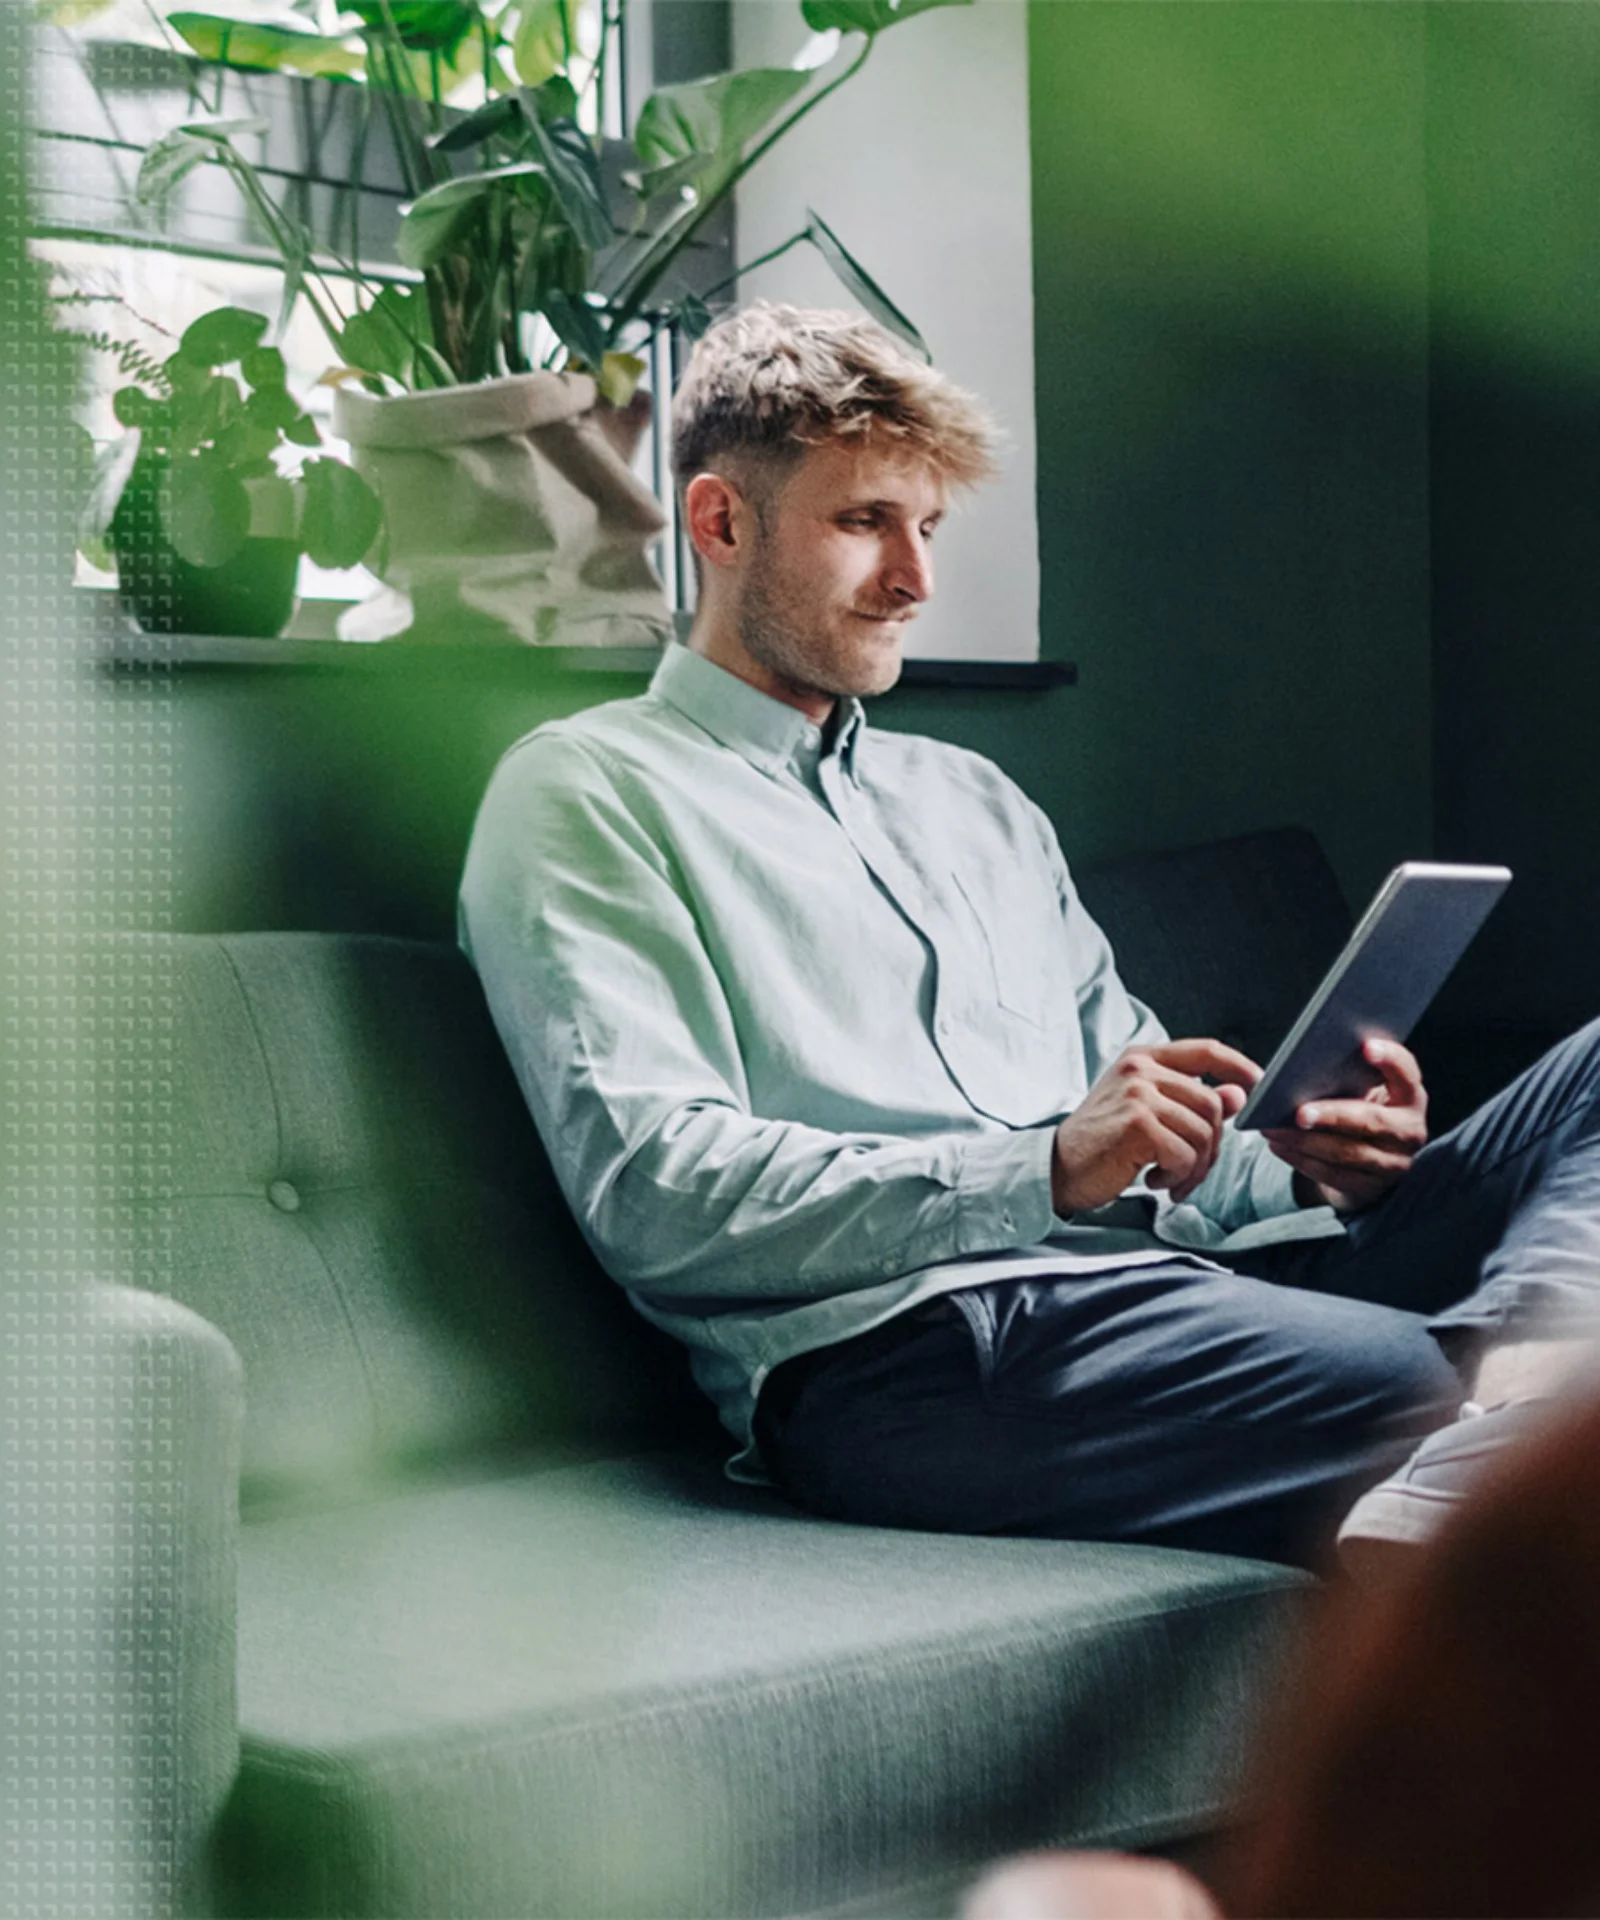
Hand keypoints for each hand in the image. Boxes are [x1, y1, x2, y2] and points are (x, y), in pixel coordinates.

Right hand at [1052, 1039, 1261, 1214]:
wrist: (1058, 1167)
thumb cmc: (1102, 1141)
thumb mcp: (1146, 1111)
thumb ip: (1189, 1100)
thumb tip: (1237, 1095)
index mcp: (1143, 1058)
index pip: (1206, 1050)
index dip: (1239, 1066)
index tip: (1258, 1086)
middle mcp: (1140, 1069)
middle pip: (1212, 1105)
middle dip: (1212, 1147)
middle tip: (1191, 1172)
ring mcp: (1137, 1094)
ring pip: (1202, 1134)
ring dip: (1194, 1169)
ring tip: (1171, 1182)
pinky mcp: (1136, 1124)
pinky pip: (1184, 1155)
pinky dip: (1177, 1178)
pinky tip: (1153, 1182)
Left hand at [1263, 1037, 1427, 1212]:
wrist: (1365, 1164)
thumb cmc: (1355, 1112)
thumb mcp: (1357, 1091)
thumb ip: (1337, 1075)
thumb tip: (1282, 1064)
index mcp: (1410, 1097)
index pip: (1407, 1073)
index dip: (1390, 1059)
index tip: (1365, 1047)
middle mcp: (1410, 1130)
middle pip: (1371, 1120)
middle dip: (1332, 1115)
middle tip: (1298, 1112)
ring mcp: (1395, 1163)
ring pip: (1348, 1152)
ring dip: (1306, 1141)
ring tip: (1272, 1129)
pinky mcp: (1372, 1187)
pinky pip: (1334, 1175)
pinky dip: (1302, 1160)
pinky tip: (1279, 1146)